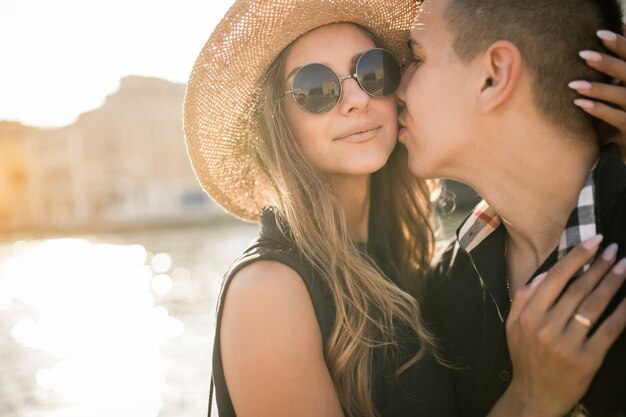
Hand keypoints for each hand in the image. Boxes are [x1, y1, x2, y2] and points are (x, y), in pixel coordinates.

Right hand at [504, 237, 625, 416]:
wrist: (535, 394)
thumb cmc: (526, 355)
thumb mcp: (513, 325)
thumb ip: (524, 297)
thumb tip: (544, 274)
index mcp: (528, 315)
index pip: (555, 278)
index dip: (576, 258)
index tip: (594, 242)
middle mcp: (546, 327)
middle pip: (578, 289)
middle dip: (599, 266)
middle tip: (614, 250)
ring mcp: (567, 344)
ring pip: (594, 306)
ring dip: (613, 282)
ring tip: (624, 266)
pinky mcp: (587, 359)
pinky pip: (609, 330)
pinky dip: (622, 312)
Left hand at [569, 28, 625, 158]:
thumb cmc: (624, 114)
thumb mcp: (622, 90)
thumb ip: (618, 67)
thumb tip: (616, 32)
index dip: (621, 44)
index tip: (600, 33)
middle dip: (607, 63)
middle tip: (582, 54)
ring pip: (622, 96)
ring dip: (598, 89)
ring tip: (573, 84)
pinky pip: (617, 118)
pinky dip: (599, 110)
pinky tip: (580, 104)